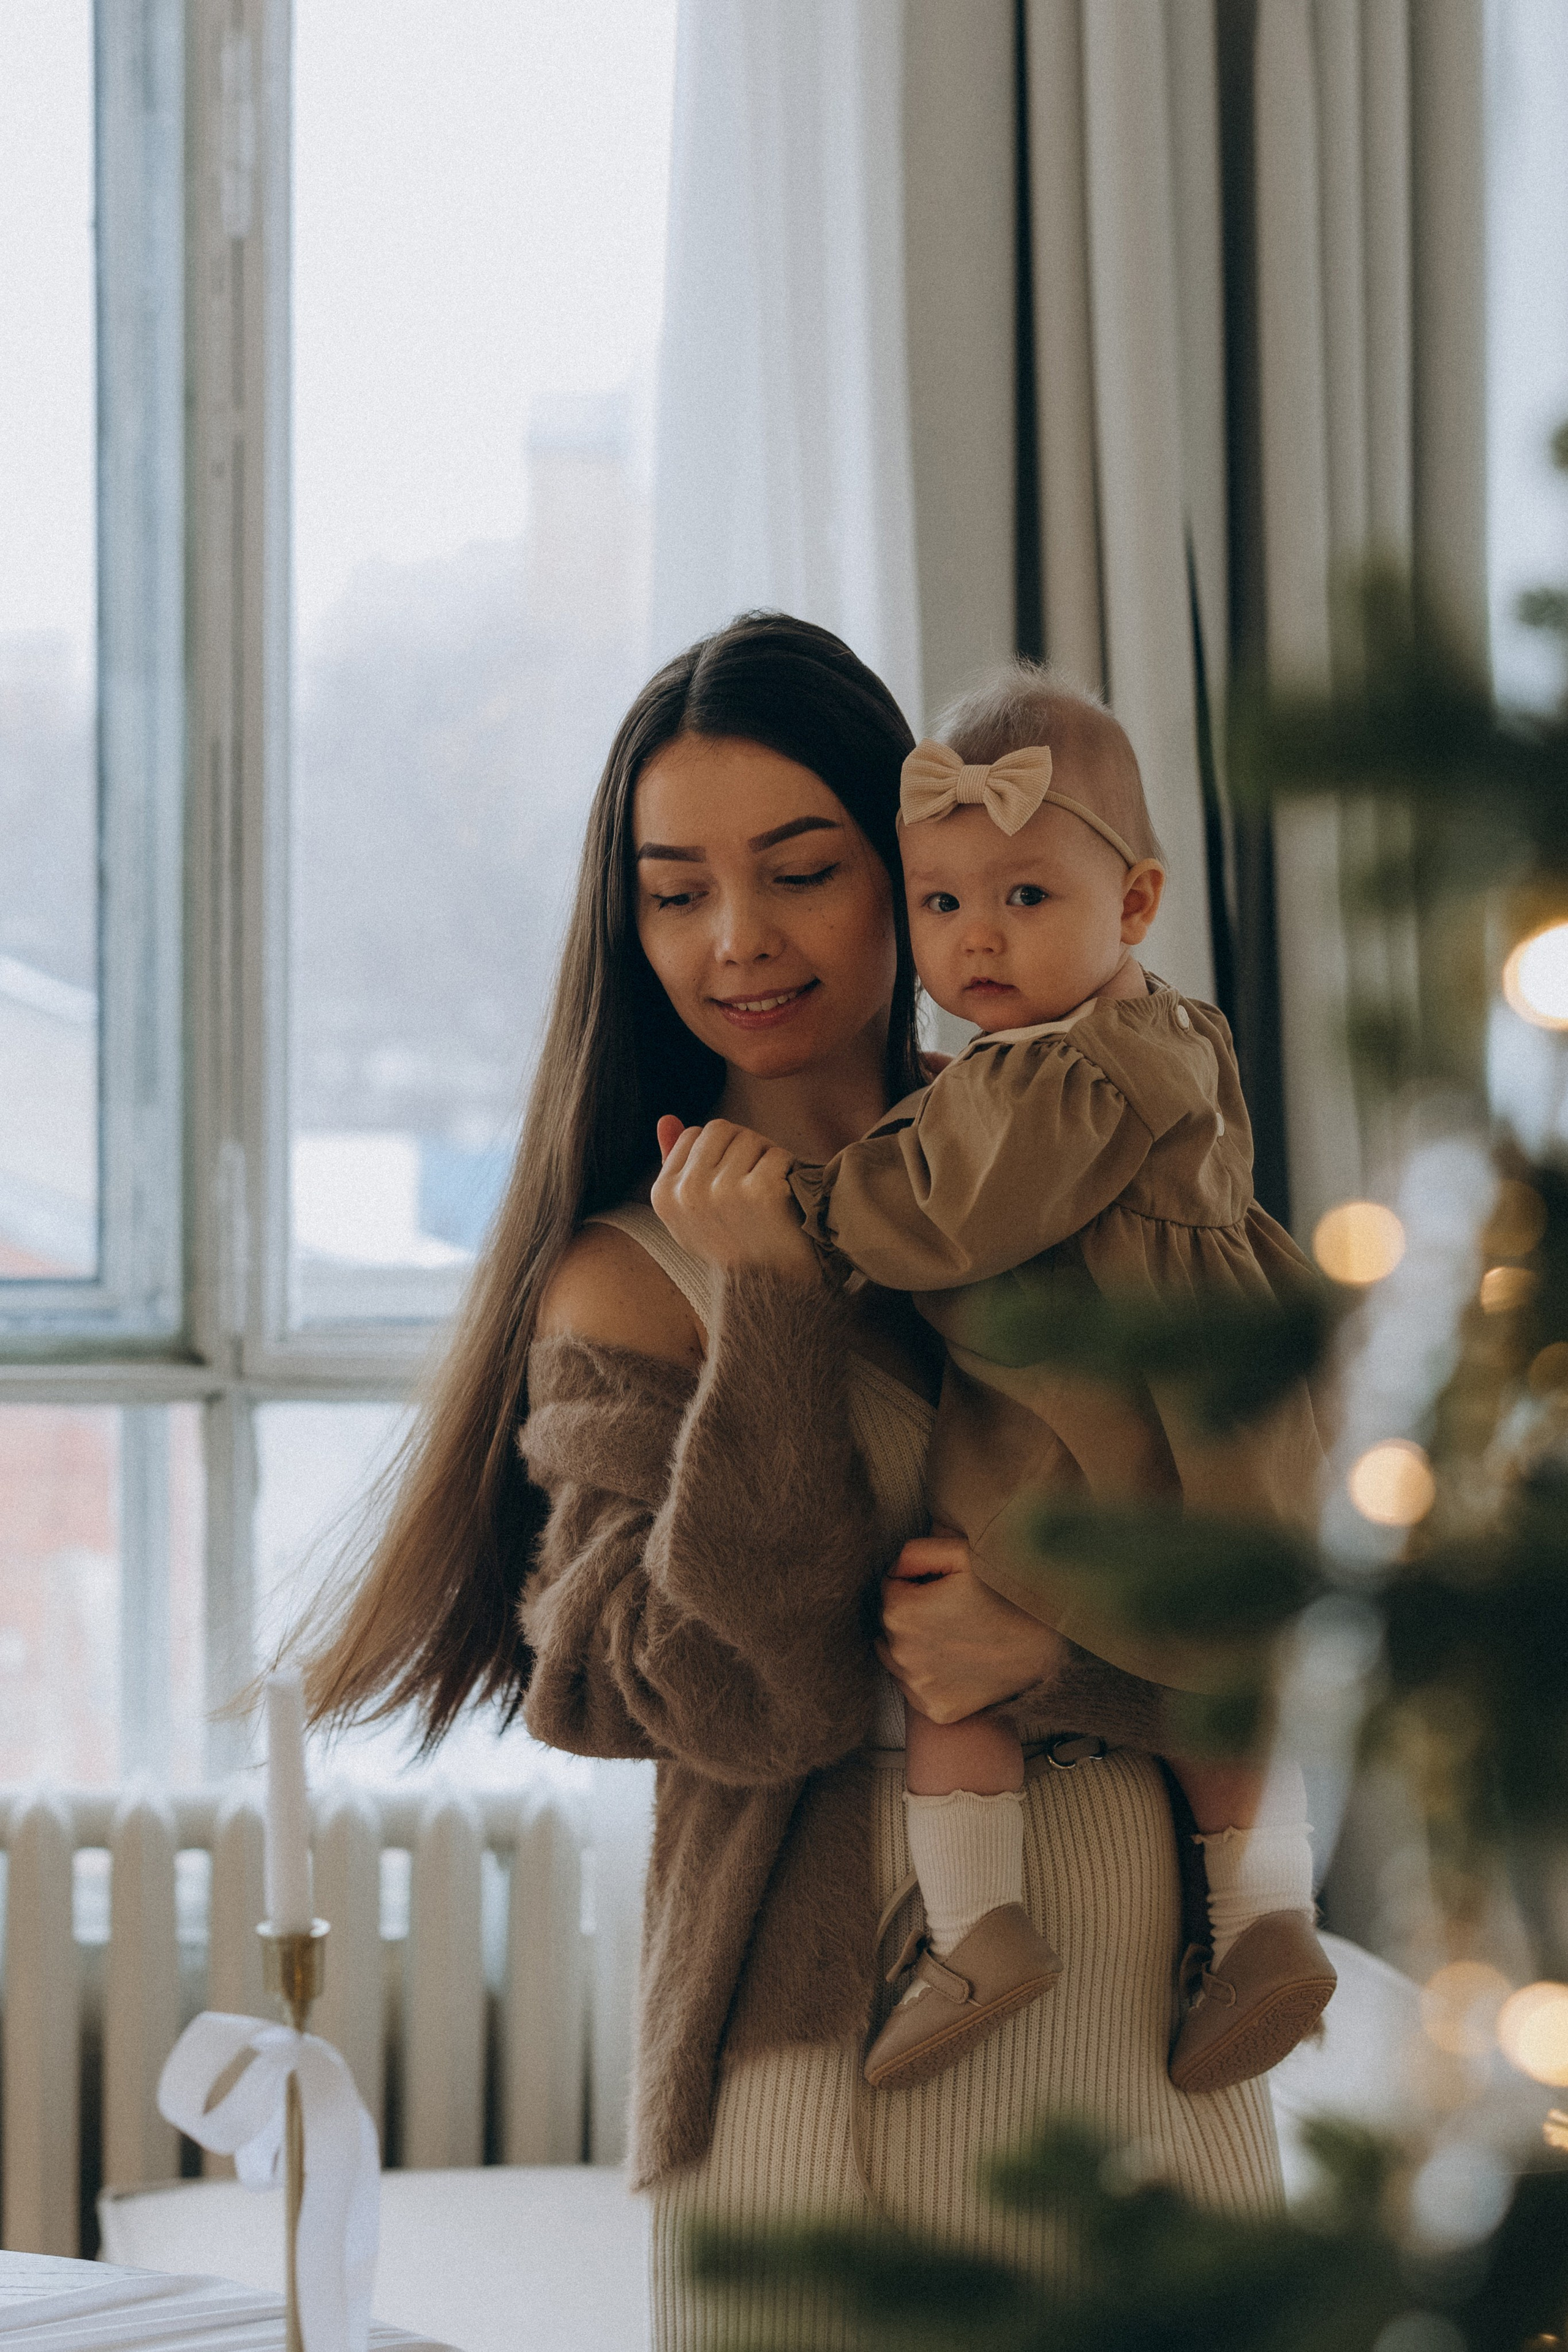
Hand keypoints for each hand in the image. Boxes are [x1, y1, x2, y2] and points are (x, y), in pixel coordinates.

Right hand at [651, 1115, 820, 1281]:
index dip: (718, 1152)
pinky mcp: (760, 1192)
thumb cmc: (731, 1241)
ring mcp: (723, 1191)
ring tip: (768, 1191)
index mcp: (664, 1194)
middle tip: (753, 1181)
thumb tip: (667, 1117)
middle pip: (720, 1129)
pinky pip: (777, 1154)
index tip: (729, 1183)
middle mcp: (688, 1192)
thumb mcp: (690, 1209)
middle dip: (742, 1147)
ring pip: (750, 1138)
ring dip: (766, 1157)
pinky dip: (788, 1169)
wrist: (768, 1287)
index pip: (694, 1134)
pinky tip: (784, 1197)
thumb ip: (674, 1160)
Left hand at [878, 1535, 1062, 1722]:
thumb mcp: (961, 1554)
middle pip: (892, 1623)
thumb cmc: (1003, 1594)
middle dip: (914, 1613)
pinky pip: (916, 1687)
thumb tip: (894, 1569)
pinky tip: (957, 1663)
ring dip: (915, 1645)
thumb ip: (914, 1551)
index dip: (918, 1582)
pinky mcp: (935, 1710)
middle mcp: (900, 1653)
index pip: (891, 1588)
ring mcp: (918, 1686)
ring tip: (955, 1636)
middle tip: (953, 1610)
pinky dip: (930, 1675)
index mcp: (900, 1612)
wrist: (1043, 1645)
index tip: (944, 1587)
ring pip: (897, 1655)